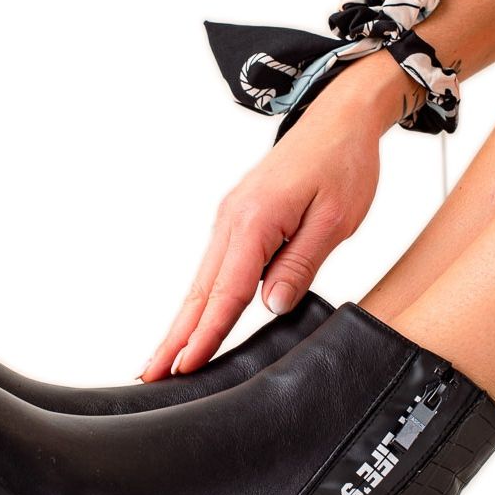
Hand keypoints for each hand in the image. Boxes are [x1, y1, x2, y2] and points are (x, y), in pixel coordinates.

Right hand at [141, 53, 419, 379]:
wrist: (339, 118)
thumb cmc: (343, 164)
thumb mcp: (335, 219)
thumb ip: (300, 263)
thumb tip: (271, 306)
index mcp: (256, 220)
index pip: (228, 292)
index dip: (206, 334)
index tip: (185, 369)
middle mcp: (232, 220)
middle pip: (200, 291)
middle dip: (175, 337)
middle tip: (151, 375)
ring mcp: (230, 219)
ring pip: (202, 281)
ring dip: (182, 321)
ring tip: (163, 360)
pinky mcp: (237, 219)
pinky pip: (214, 267)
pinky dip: (200, 298)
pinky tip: (193, 320)